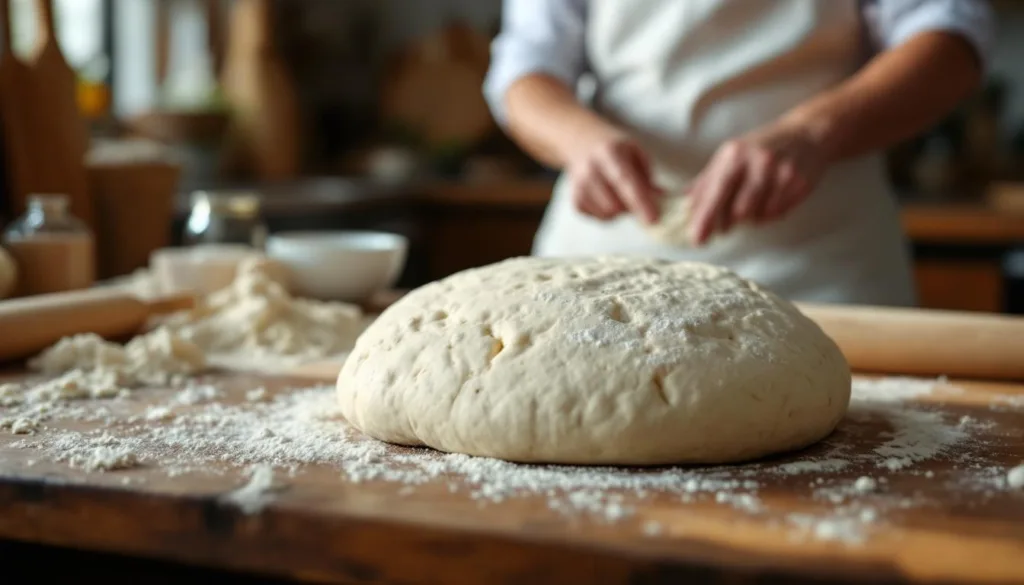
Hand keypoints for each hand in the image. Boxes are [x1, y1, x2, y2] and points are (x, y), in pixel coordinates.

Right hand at [565, 128, 662, 223]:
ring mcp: (580, 186)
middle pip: (615, 205)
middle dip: (633, 207)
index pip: (625, 181)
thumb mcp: (636, 153)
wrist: (581, 143)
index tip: (653, 220)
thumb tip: (664, 202)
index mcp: (610, 152)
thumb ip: (649, 178)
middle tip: (638, 197)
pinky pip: (600, 218)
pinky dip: (609, 213)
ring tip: (620, 194)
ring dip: (621, 211)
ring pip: (608, 214)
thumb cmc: (616, 150)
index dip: (640, 202)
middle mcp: (591, 169)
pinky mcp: (575, 201)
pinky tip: (608, 197)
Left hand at [686, 119, 829, 244]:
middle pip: (738, 211)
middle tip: (727, 224)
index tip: (697, 238)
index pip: (716, 192)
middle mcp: (759, 162)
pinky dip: (768, 214)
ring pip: (758, 216)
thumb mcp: (730, 156)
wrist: (807, 135)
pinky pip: (777, 214)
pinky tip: (770, 200)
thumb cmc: (759, 148)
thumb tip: (684, 204)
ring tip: (752, 204)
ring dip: (750, 218)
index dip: (705, 218)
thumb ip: (706, 181)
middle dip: (728, 222)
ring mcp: (782, 173)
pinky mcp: (799, 184)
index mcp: (735, 154)